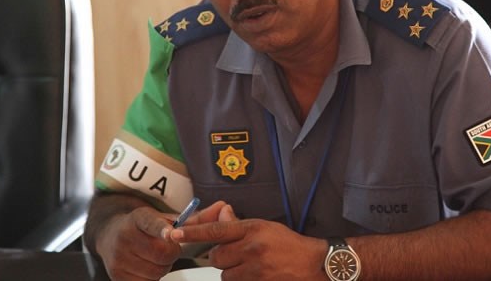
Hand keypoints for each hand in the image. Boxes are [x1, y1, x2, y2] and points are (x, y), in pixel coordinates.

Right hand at [96, 206, 181, 280]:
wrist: (110, 234)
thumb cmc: (141, 226)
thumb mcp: (156, 216)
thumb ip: (178, 220)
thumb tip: (206, 218)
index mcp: (138, 218)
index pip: (151, 223)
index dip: (162, 229)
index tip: (171, 234)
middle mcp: (124, 237)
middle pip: (161, 253)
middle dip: (172, 253)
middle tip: (170, 249)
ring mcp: (118, 258)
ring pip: (156, 271)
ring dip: (163, 267)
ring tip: (156, 257)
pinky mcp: (116, 276)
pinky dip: (152, 277)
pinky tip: (147, 266)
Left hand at [170, 206, 327, 279]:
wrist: (314, 265)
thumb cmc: (290, 244)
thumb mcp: (265, 227)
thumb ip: (239, 225)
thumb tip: (221, 216)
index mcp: (252, 229)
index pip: (216, 229)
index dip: (193, 231)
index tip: (176, 232)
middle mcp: (252, 248)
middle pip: (216, 257)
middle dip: (221, 258)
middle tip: (236, 255)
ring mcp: (255, 270)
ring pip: (225, 275)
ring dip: (232, 272)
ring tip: (251, 266)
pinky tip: (256, 275)